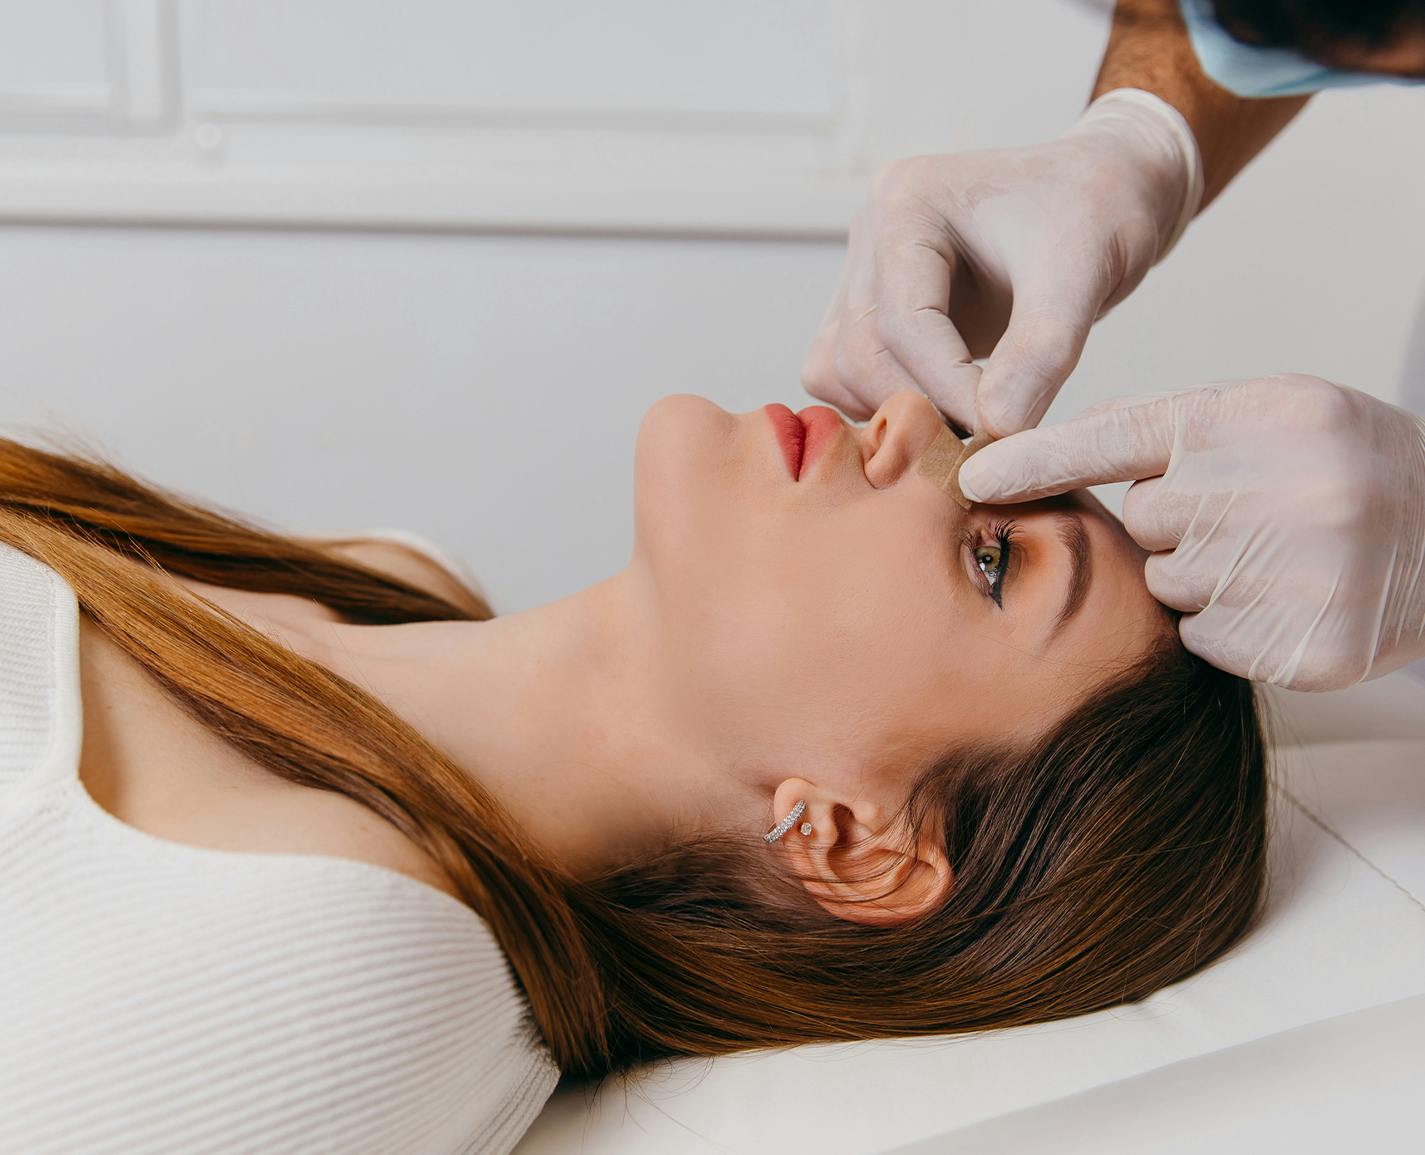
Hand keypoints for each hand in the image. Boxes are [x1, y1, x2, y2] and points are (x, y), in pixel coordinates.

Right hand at [802, 90, 1200, 436]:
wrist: (1107, 190)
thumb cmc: (1098, 210)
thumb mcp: (1084, 273)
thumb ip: (1042, 351)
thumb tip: (998, 427)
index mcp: (909, 201)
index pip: (902, 321)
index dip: (947, 389)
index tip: (1001, 430)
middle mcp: (871, 233)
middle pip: (859, 351)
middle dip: (919, 406)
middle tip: (984, 441)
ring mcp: (863, 272)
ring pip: (837, 369)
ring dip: (895, 411)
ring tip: (968, 428)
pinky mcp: (872, 309)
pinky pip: (847, 376)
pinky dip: (889, 405)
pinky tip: (948, 412)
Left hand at [957, 374, 1424, 690]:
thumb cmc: (1344, 466)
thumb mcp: (1271, 414)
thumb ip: (1172, 428)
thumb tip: (1048, 445)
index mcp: (1264, 418)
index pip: (1120, 438)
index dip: (1037, 460)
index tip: (970, 478)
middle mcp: (1283, 490)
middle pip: (1143, 522)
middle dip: (1175, 522)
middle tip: (1244, 512)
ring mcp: (1300, 573)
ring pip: (1170, 585)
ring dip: (1203, 575)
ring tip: (1275, 554)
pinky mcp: (1308, 647)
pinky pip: (1206, 639)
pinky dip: (1231, 624)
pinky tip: (1286, 598)